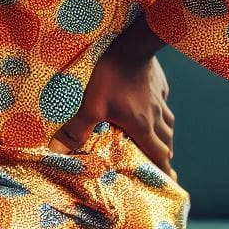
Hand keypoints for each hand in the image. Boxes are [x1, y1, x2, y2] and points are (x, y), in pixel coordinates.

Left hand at [50, 14, 175, 177]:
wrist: (133, 46)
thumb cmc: (113, 78)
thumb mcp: (92, 105)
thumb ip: (77, 129)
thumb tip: (55, 149)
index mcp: (142, 127)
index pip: (158, 155)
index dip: (165, 172)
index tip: (172, 182)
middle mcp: (155, 117)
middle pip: (166, 143)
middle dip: (165, 157)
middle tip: (163, 165)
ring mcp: (158, 100)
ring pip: (169, 124)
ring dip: (166, 137)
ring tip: (163, 143)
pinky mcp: (159, 85)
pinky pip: (164, 103)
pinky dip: (162, 112)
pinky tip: (156, 108)